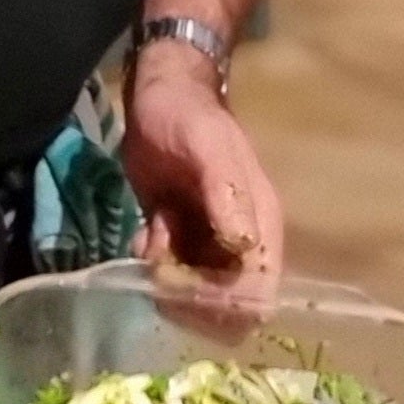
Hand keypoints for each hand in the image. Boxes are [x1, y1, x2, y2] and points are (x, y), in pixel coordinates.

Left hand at [120, 43, 282, 314]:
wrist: (158, 96)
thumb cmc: (186, 116)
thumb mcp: (207, 147)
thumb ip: (226, 192)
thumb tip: (243, 246)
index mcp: (260, 225)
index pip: (259, 295)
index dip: (225, 307)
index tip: (187, 291)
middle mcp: (239, 242)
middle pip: (225, 306)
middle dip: (187, 296)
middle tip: (158, 263)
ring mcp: (208, 242)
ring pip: (192, 293)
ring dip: (165, 276)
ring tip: (151, 236)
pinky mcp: (178, 238)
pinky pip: (168, 271)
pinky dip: (151, 261)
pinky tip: (143, 230)